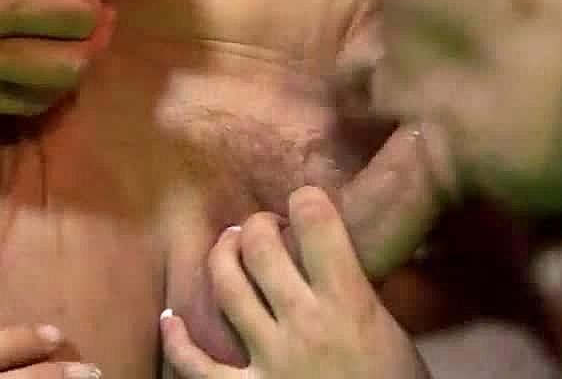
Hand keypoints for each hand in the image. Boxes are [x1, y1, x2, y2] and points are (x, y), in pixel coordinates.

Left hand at [161, 187, 430, 378]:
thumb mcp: (392, 334)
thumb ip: (359, 296)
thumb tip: (336, 263)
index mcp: (349, 302)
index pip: (316, 222)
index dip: (307, 200)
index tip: (305, 202)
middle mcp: (304, 321)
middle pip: (261, 246)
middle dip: (259, 224)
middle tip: (265, 228)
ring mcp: (271, 357)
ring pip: (227, 287)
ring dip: (223, 258)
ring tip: (229, 247)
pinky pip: (197, 365)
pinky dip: (176, 340)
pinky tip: (169, 319)